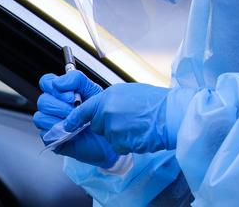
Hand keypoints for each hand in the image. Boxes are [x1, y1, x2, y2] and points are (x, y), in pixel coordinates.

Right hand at [33, 71, 117, 167]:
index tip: (70, 95)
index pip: (46, 82)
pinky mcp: (52, 138)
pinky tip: (70, 131)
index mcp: (61, 92)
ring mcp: (51, 122)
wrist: (107, 133)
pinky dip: (57, 131)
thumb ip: (75, 79)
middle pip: (43, 101)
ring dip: (58, 119)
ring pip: (40, 117)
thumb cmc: (99, 112)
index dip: (53, 87)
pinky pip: (45, 133)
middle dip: (60, 106)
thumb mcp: (91, 89)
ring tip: (74, 121)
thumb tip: (57, 83)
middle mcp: (53, 106)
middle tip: (74, 109)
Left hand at [64, 83, 195, 154]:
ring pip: (108, 136)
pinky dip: (127, 143)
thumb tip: (103, 108)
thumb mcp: (128, 92)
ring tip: (136, 125)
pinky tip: (139, 134)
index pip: (84, 110)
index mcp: (108, 96)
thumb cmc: (155, 102)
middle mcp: (107, 112)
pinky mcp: (120, 143)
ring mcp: (113, 128)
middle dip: (107, 126)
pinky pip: (118, 145)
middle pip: (96, 125)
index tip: (67, 124)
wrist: (171, 114)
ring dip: (119, 135)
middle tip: (126, 120)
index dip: (75, 118)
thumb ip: (111, 100)